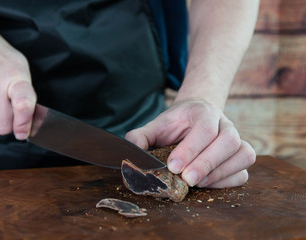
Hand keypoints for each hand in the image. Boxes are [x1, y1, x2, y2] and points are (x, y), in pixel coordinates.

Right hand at [0, 7, 35, 139]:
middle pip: (2, 126)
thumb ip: (28, 97)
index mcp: (15, 78)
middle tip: (9, 111)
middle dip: (8, 124)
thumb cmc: (0, 57)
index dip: (24, 123)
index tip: (23, 133)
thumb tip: (33, 124)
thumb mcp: (21, 70)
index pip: (23, 105)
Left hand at [125, 99, 255, 187]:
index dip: (191, 149)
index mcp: (203, 112)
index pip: (205, 128)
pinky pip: (244, 171)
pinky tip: (207, 184)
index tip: (173, 166)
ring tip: (196, 182)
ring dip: (219, 173)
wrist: (193, 117)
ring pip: (243, 155)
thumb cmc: (173, 125)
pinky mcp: (240, 156)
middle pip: (228, 141)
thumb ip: (141, 137)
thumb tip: (132, 153)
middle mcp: (225, 123)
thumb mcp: (155, 126)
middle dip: (206, 163)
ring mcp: (237, 139)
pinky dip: (228, 181)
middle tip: (186, 179)